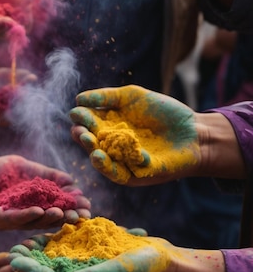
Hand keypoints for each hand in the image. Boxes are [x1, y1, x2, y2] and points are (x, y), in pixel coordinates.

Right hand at [0, 67, 35, 123]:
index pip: (16, 114)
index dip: (24, 108)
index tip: (30, 101)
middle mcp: (3, 106)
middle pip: (20, 101)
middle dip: (28, 94)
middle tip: (33, 86)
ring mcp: (1, 93)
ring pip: (17, 89)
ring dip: (25, 83)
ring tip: (32, 78)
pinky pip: (9, 78)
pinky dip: (15, 74)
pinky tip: (23, 71)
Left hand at [0, 156, 90, 228]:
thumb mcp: (24, 168)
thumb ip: (45, 174)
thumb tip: (71, 180)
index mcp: (35, 202)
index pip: (58, 204)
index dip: (72, 204)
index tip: (87, 203)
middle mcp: (27, 213)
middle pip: (51, 217)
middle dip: (68, 215)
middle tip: (83, 214)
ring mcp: (13, 218)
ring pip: (36, 221)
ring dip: (51, 218)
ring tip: (64, 212)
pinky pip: (14, 219)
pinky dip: (28, 216)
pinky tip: (40, 211)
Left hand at [10, 234, 172, 271]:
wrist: (165, 262)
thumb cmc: (145, 270)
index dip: (31, 271)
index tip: (15, 260)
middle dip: (31, 263)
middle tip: (12, 249)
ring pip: (57, 264)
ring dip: (41, 253)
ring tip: (25, 239)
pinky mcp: (92, 261)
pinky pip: (70, 253)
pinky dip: (59, 242)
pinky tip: (48, 230)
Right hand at [70, 85, 199, 184]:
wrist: (195, 131)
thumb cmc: (163, 112)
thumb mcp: (133, 97)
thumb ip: (107, 97)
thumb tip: (78, 99)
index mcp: (108, 127)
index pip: (88, 125)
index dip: (81, 120)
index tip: (77, 114)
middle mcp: (113, 146)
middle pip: (92, 145)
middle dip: (84, 139)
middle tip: (81, 132)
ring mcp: (125, 162)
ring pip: (104, 164)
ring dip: (96, 158)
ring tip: (93, 150)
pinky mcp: (138, 175)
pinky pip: (124, 174)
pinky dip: (120, 167)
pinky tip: (122, 155)